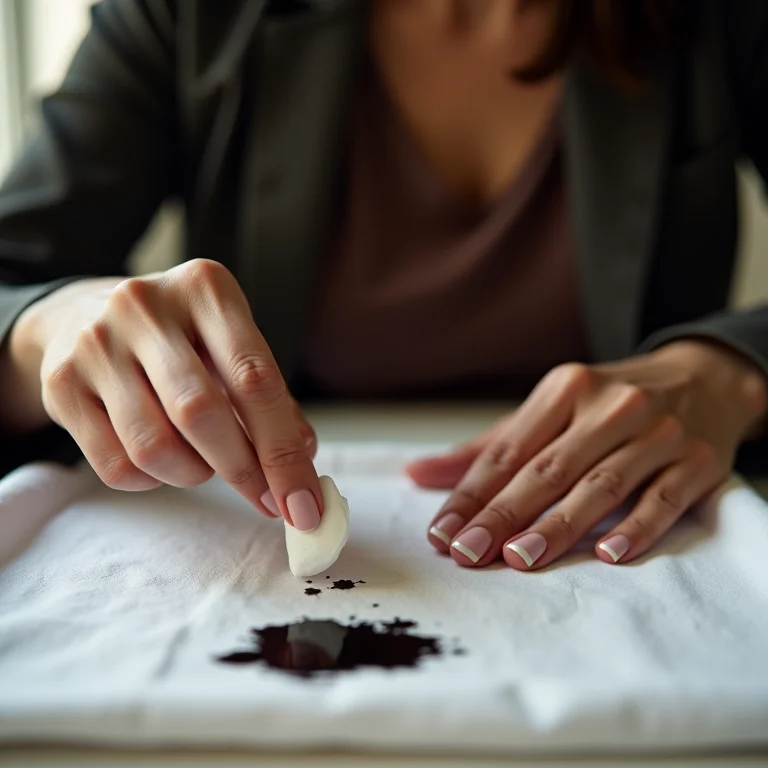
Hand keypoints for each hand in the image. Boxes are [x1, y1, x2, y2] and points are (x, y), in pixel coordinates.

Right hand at [9, 259, 321, 528]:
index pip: (255, 379)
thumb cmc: (180, 339)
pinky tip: (163, 461)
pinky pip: (115, 464)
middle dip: (243, 471)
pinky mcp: (60, 384)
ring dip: (193, 475)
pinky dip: (152, 481)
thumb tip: (301, 462)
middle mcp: (145, 307)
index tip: (304, 503)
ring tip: (204, 464)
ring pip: (154, 446)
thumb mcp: (231, 346)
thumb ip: (271, 399)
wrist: (83, 315)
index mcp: (205, 289)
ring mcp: (96, 343)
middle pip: (201, 413)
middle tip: (266, 500)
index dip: (282, 451)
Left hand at [408, 341, 767, 568]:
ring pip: (601, 485)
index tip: (441, 532)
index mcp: (566, 389)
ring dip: (559, 525)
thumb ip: (489, 448)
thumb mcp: (551, 409)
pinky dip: (637, 527)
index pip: (509, 450)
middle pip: (548, 469)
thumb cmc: (609, 403)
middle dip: (503, 514)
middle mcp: (611, 406)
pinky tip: (608, 554)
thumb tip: (416, 474)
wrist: (703, 379)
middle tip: (466, 552)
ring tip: (520, 557)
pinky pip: (664, 498)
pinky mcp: (698, 461)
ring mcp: (658, 434)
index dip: (471, 493)